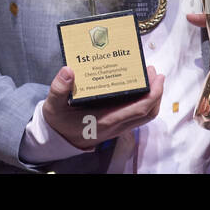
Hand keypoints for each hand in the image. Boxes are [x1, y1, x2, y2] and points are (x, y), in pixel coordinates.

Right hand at [42, 65, 163, 149]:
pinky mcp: (116, 125)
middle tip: (152, 71)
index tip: (155, 76)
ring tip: (148, 77)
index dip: (152, 94)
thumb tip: (68, 70)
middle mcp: (116, 125)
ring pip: (145, 116)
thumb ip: (59, 88)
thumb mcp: (53, 104)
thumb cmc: (58, 121)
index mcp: (106, 119)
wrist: (57, 139)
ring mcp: (117, 127)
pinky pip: (137, 116)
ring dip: (152, 98)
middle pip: (148, 113)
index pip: (138, 109)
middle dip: (156, 92)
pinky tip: (136, 88)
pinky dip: (143, 103)